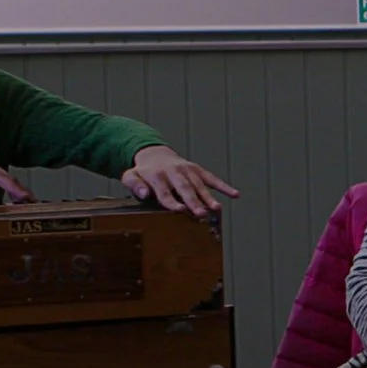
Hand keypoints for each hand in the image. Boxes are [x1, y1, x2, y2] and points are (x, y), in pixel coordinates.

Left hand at [123, 144, 239, 216]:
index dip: (171, 201)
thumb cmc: (144, 172)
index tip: (179, 210)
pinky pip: (212, 178)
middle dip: (193, 201)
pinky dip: (224, 186)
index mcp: (156, 175)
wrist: (154, 153)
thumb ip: (134, 185)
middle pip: (184, 188)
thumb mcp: (131, 176)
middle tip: (200, 213)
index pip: (164, 191)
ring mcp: (187, 170)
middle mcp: (174, 171)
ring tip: (216, 208)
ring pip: (199, 184)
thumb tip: (143, 193)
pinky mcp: (198, 170)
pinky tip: (235, 194)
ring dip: (208, 197)